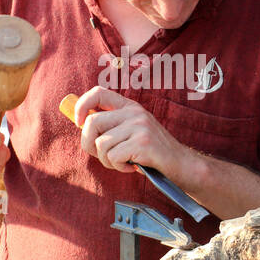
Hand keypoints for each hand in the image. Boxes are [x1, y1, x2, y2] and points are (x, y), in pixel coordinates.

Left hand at [71, 86, 189, 176]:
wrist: (180, 164)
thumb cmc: (151, 152)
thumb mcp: (132, 132)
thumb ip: (111, 126)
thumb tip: (81, 124)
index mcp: (129, 107)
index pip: (98, 92)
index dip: (81, 106)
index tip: (78, 123)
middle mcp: (134, 112)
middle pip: (92, 122)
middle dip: (89, 144)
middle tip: (102, 155)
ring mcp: (139, 126)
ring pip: (101, 144)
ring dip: (107, 160)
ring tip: (122, 162)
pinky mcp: (142, 142)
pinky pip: (113, 156)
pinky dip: (118, 167)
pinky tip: (132, 166)